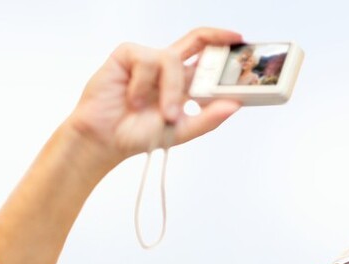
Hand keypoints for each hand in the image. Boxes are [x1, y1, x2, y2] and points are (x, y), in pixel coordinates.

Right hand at [66, 27, 244, 168]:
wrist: (104, 139)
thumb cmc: (137, 134)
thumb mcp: (180, 131)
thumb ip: (207, 118)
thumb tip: (235, 105)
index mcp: (182, 84)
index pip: (207, 61)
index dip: (224, 52)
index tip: (243, 46)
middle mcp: (167, 68)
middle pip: (197, 41)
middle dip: (216, 38)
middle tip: (233, 40)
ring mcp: (148, 59)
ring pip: (172, 60)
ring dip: (170, 90)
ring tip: (161, 113)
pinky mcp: (128, 54)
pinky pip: (146, 60)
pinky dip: (142, 83)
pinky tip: (132, 99)